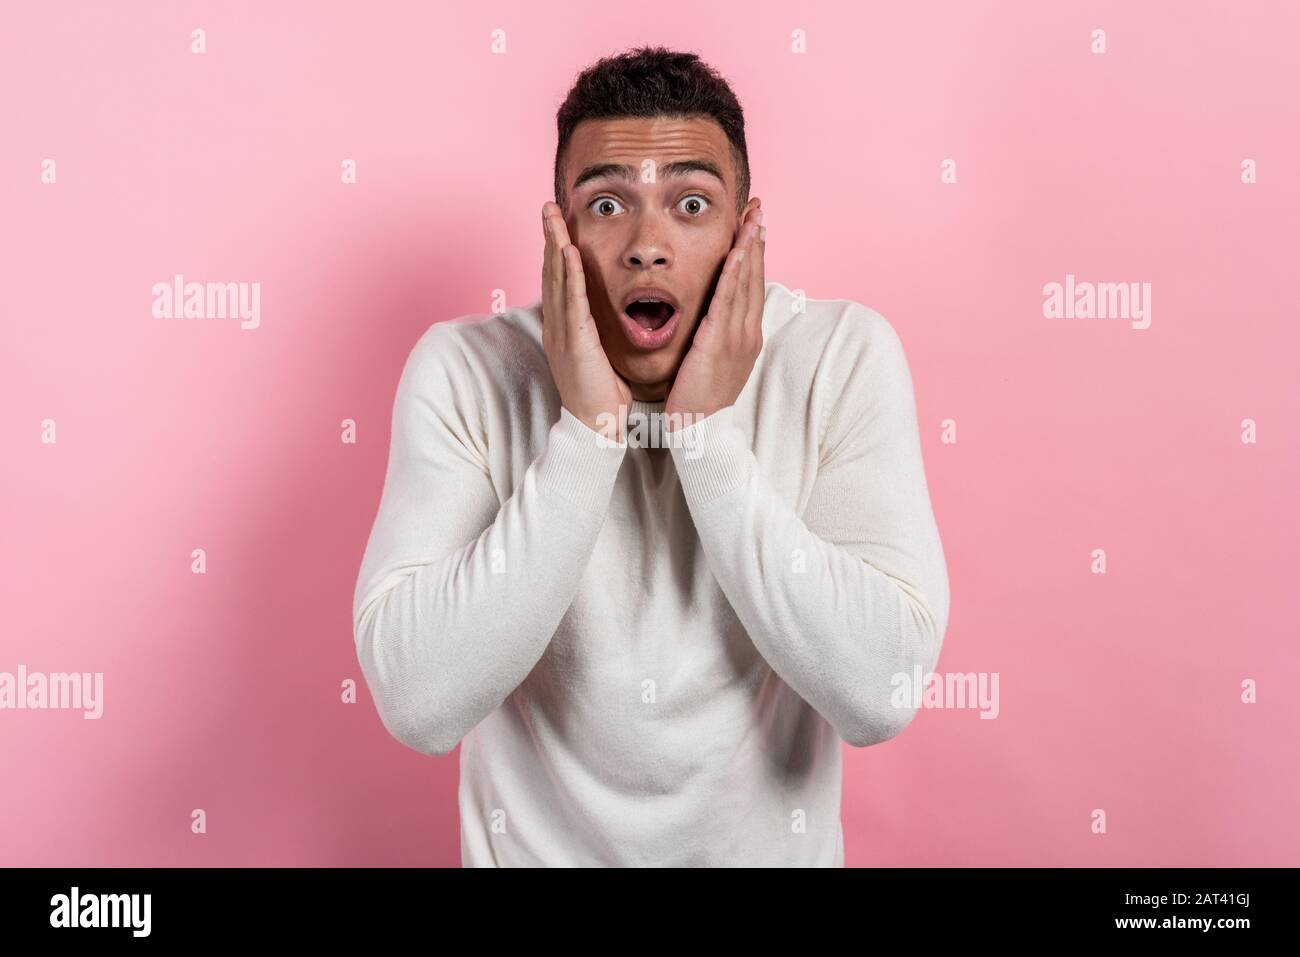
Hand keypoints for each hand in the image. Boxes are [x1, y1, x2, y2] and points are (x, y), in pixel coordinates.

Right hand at [540, 201, 631, 441]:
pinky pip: (571, 302)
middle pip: (551, 273)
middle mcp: (558, 327)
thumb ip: (596, 332)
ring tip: (552, 216)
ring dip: (554, 245)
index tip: (558, 223)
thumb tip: (602, 317)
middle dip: (550, 237)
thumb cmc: (601, 395)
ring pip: (556, 281)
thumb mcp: (597, 355)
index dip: (556, 250)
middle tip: (548, 206)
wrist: (596, 427)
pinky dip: (568, 275)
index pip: (558, 281)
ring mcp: (563, 334)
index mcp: (565, 329)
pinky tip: (568, 251)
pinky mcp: (575, 343)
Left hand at [664, 200, 764, 429]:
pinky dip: (734, 276)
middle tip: (758, 209)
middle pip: (755, 278)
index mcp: (747, 336)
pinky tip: (736, 254)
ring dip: (749, 249)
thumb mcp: (715, 360)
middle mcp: (747, 333)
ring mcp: (736, 338)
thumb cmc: (701, 397)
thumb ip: (717, 334)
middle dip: (757, 241)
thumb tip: (715, 315)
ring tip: (752, 219)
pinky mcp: (717, 344)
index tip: (756, 226)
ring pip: (745, 285)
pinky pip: (726, 304)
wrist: (700, 429)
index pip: (753, 286)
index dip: (755, 254)